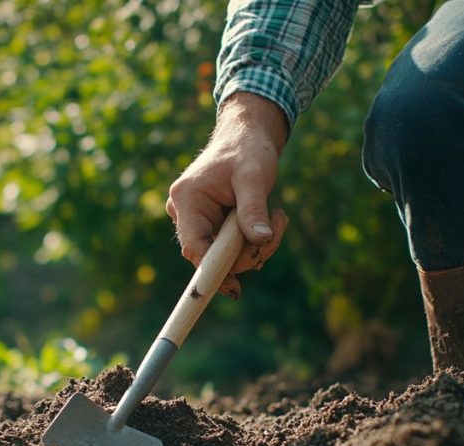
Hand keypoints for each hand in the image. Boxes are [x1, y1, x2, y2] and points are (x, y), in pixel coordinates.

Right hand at [166, 92, 289, 298]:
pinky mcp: (210, 226)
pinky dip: (253, 242)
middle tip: (276, 228)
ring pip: (224, 255)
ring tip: (277, 218)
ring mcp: (196, 221)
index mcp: (187, 199)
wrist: (246, 138)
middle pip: (212, 255)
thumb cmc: (247, 151)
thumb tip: (260, 241)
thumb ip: (253, 208)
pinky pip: (230, 249)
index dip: (212, 270)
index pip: (195, 246)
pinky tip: (269, 222)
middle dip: (247, 251)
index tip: (233, 289)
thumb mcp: (254, 177)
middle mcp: (185, 213)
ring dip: (256, 246)